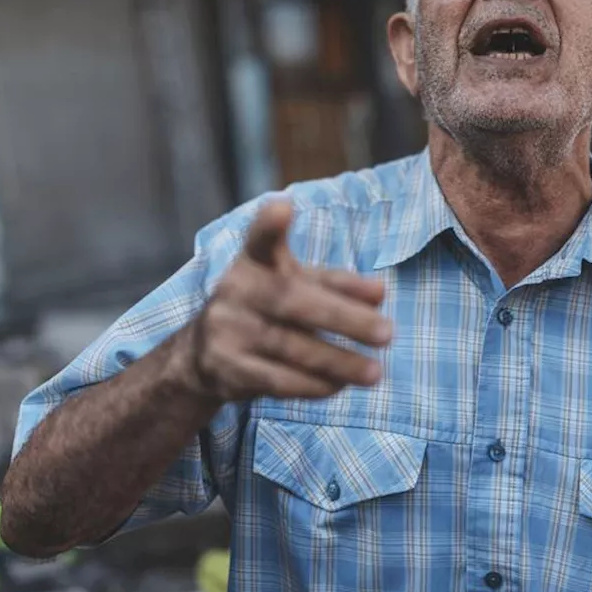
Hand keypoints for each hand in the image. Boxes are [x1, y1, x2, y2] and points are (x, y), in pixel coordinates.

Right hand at [180, 198, 392, 401]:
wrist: (203, 354)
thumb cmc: (267, 308)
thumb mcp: (296, 285)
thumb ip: (336, 284)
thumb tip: (379, 293)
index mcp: (252, 262)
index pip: (259, 240)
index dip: (268, 224)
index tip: (283, 206)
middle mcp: (234, 291)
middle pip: (292, 301)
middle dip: (344, 318)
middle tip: (387, 333)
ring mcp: (226, 330)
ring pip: (290, 347)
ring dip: (338, 361)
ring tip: (375, 371)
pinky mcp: (228, 369)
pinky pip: (277, 380)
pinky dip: (313, 385)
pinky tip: (340, 385)